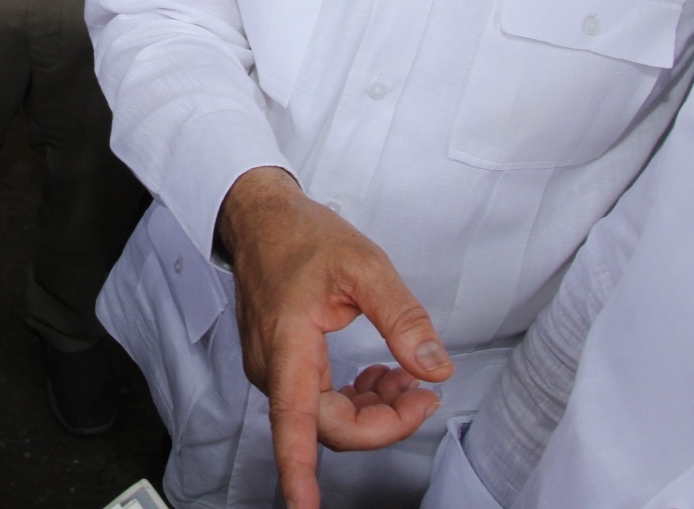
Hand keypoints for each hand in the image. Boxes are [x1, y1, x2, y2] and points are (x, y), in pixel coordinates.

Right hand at [217, 168, 451, 508]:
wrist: (259, 217)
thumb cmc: (300, 235)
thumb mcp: (365, 266)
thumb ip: (403, 320)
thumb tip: (434, 367)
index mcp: (289, 346)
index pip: (295, 424)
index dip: (299, 475)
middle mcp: (273, 368)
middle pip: (330, 428)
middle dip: (384, 422)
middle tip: (423, 394)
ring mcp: (273, 370)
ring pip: (328, 419)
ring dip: (373, 410)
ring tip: (406, 378)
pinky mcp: (280, 367)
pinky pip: (320, 403)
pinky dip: (357, 398)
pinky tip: (379, 376)